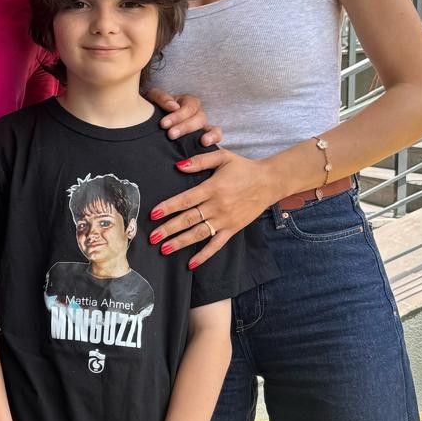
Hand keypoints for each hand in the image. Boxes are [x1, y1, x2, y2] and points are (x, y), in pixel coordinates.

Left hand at [145, 87, 221, 147]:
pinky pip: (216, 135)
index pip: (188, 106)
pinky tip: (205, 143)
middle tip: (171, 135)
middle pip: (199, 117)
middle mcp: (197, 113)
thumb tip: (173, 106)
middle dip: (185, 127)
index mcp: (187, 102)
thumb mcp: (154, 99)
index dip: (177, 115)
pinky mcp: (206, 137)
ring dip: (203, 134)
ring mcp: (203, 126)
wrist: (152, 125)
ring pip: (210, 126)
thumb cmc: (154, 110)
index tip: (163, 124)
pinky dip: (213, 137)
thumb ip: (162, 98)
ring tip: (200, 141)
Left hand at [149, 148, 277, 266]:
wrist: (269, 182)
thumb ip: (200, 161)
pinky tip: (191, 263)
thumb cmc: (243, 168)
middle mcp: (217, 206)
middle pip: (188, 219)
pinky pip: (216, 244)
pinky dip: (204, 255)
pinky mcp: (232, 229)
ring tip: (164, 249)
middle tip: (152, 237)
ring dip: (180, 242)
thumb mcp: (222, 157)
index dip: (168, 207)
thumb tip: (178, 165)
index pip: (186, 200)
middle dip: (168, 229)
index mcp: (212, 188)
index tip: (154, 214)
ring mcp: (225, 219)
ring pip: (199, 233)